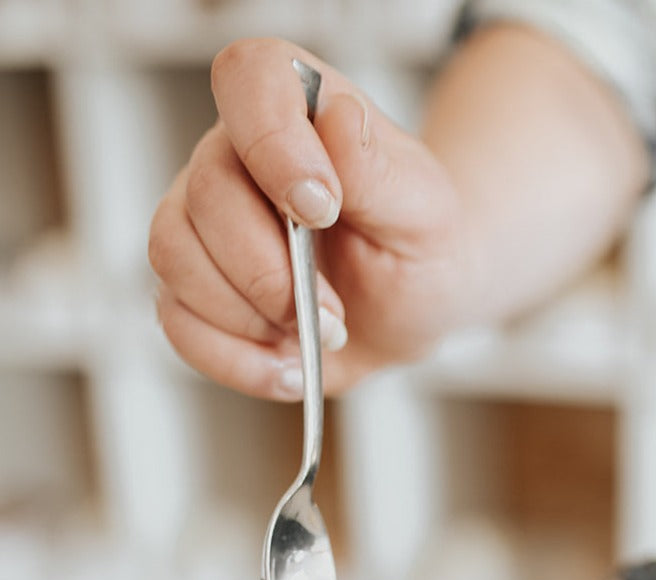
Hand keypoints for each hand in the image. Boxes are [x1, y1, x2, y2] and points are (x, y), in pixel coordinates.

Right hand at [149, 38, 472, 399]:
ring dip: (251, 318)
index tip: (324, 209)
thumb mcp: (425, 212)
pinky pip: (175, 322)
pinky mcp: (192, 289)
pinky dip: (234, 359)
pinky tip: (288, 367)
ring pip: (173, 257)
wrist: (411, 312)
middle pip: (204, 196)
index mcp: (297, 111)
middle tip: (335, 312)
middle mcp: (235, 157)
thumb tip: (335, 117)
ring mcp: (202, 223)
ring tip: (318, 336)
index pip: (248, 80)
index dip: (273, 144)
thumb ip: (378, 170)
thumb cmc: (420, 249)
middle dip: (272, 274)